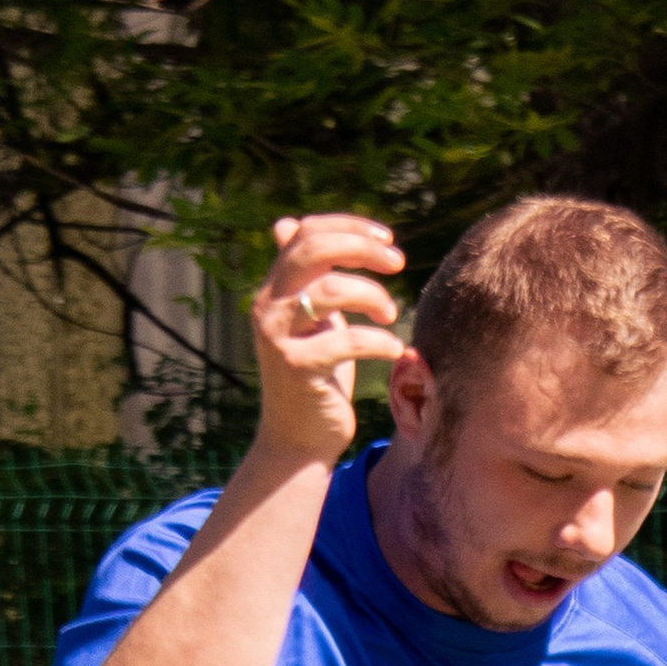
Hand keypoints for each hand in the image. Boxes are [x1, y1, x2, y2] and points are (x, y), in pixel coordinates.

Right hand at [252, 213, 404, 463]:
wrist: (297, 440)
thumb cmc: (314, 376)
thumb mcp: (311, 319)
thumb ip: (306, 277)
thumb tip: (287, 224)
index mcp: (274, 289)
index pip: (307, 234)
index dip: (349, 227)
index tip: (387, 239)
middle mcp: (268, 306)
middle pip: (313, 249)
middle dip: (362, 247)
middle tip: (398, 262)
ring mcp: (278, 337)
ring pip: (330, 289)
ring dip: (373, 295)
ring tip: (391, 315)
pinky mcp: (297, 369)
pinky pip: (347, 341)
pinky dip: (379, 342)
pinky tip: (396, 350)